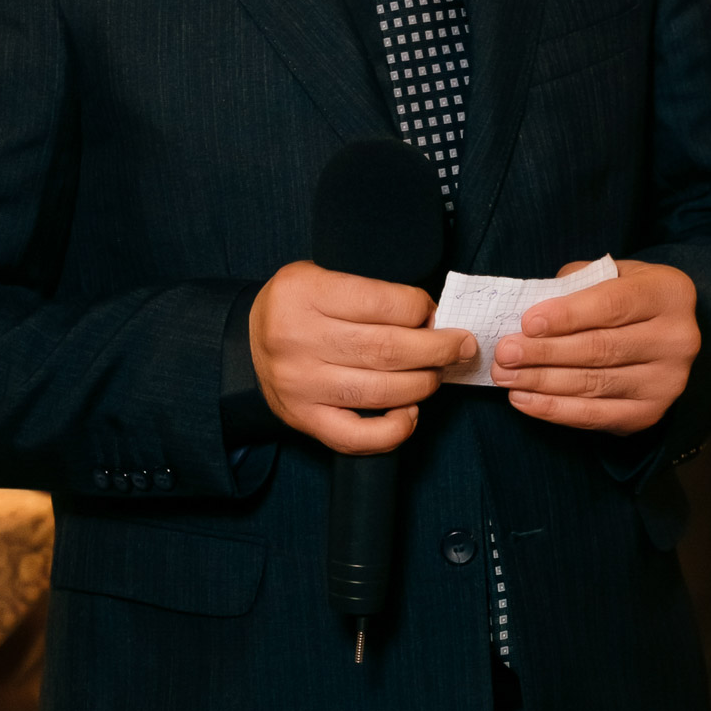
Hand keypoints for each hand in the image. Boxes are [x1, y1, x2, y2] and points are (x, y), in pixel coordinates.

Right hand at [249, 261, 476, 456]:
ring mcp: (300, 384)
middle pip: (387, 349)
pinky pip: (356, 435)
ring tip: (437, 374)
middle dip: (437, 349)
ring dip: (422, 384)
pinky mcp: (303, 418)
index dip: (420, 309)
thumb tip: (431, 316)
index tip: (434, 313)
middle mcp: (298, 338)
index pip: (382, 302)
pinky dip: (392, 430)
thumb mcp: (322, 274)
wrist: (250, 340)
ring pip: (379, 391)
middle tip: (460, 346)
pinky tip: (409, 413)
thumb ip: (369, 291)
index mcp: (305, 292)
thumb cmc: (299, 305)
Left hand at [491, 259, 699, 432]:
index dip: (568, 315)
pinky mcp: (650, 413)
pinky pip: (596, 415)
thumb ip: (576, 284)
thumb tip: (531, 312)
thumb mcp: (612, 274)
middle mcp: (678, 340)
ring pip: (594, 384)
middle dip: (545, 353)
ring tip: (505, 376)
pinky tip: (524, 400)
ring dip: (541, 382)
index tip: (528, 323)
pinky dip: (555, 409)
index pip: (613, 305)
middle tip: (505, 353)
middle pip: (600, 349)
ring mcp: (668, 382)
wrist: (665, 331)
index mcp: (669, 294)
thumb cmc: (627, 295)